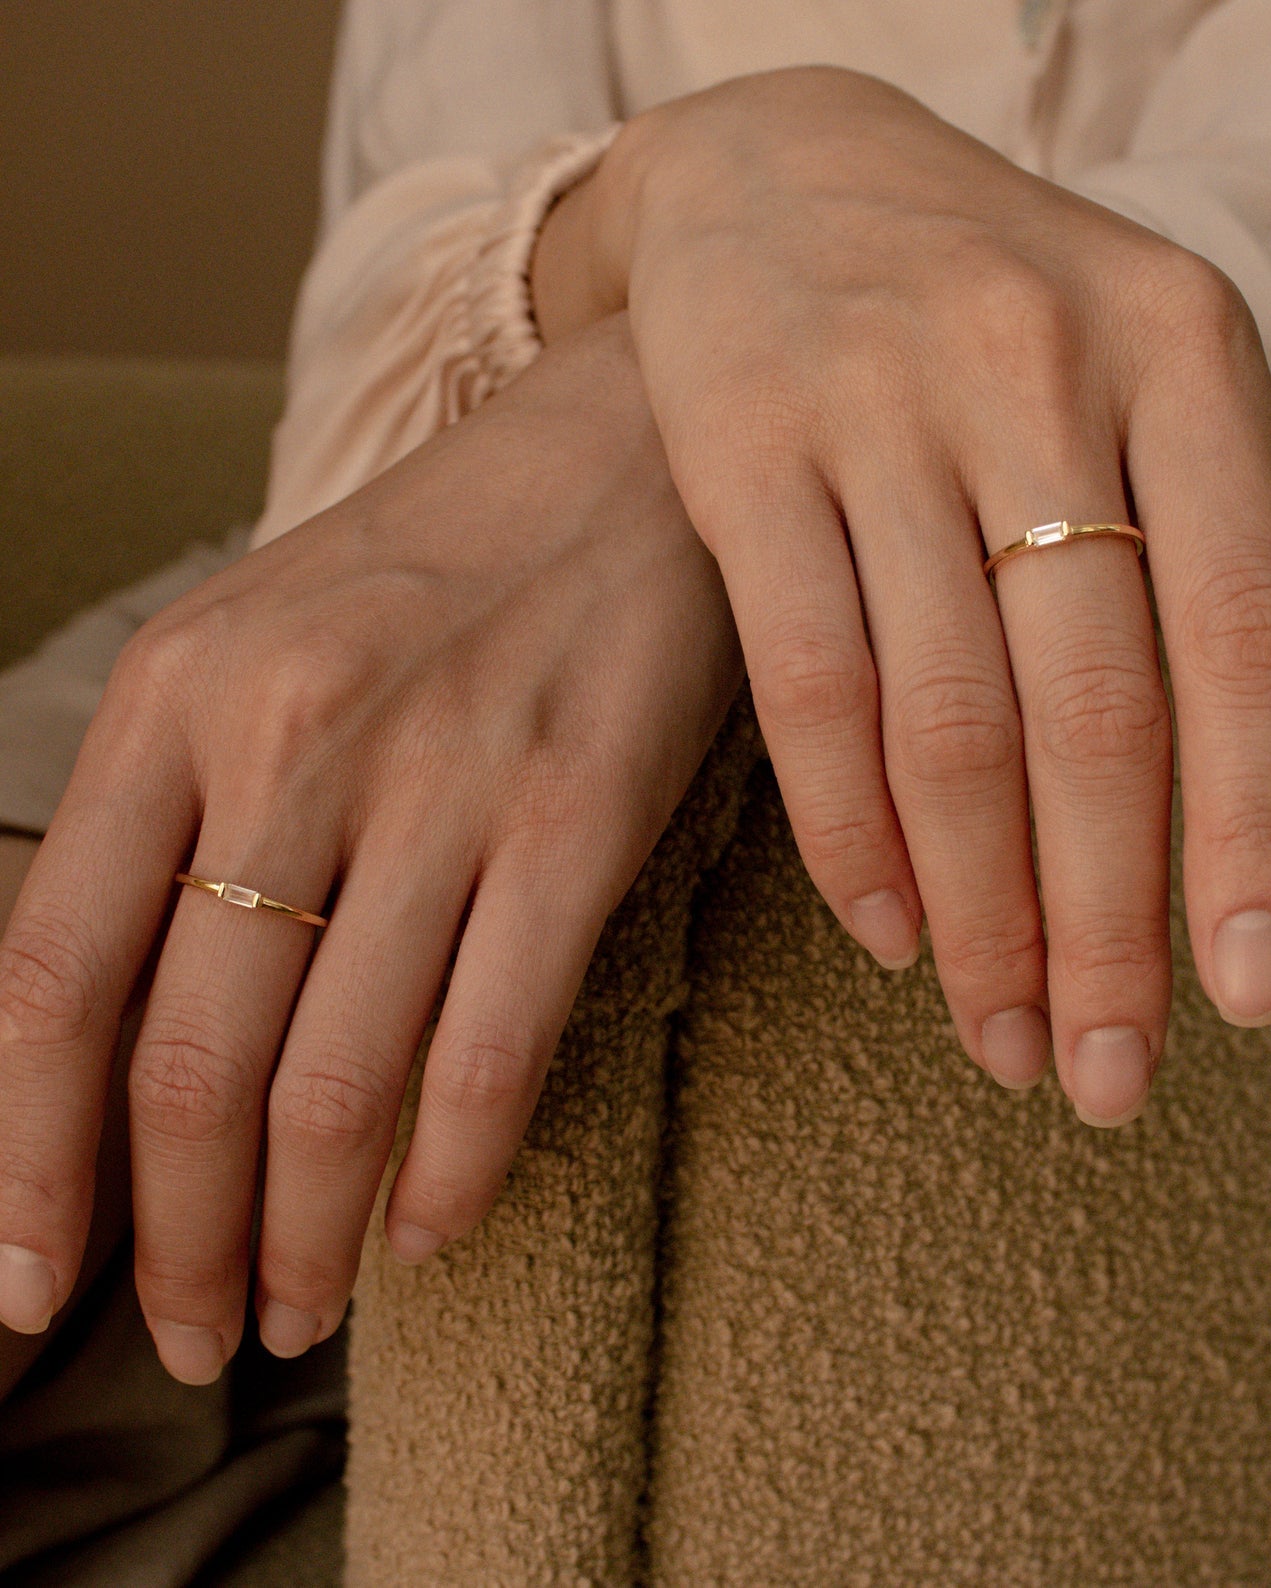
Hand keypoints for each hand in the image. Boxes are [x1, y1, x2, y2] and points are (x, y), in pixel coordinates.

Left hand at [0, 315, 742, 1376]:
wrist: (620, 457)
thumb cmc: (440, 570)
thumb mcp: (262, 644)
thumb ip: (187, 813)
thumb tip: (136, 1032)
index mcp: (178, 694)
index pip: (51, 975)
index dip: (26, 1163)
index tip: (28, 1291)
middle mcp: (290, 738)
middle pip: (189, 1062)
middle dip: (173, 1242)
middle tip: (192, 1338)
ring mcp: (440, 779)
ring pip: (333, 1080)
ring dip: (301, 1236)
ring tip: (294, 1312)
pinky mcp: (576, 816)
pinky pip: (488, 1048)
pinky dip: (451, 1172)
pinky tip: (434, 1233)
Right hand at [531, 65, 1270, 1121]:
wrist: (783, 164)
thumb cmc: (995, 308)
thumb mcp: (1154, 391)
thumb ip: (1252, 571)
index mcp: (1184, 355)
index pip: (1244, 642)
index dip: (1256, 837)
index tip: (1252, 999)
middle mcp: (1041, 370)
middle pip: (1093, 713)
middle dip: (1108, 925)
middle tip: (1104, 1079)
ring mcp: (880, 404)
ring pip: (948, 719)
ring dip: (983, 911)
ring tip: (1001, 1038)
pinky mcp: (743, 445)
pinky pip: (810, 681)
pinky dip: (852, 831)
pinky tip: (892, 933)